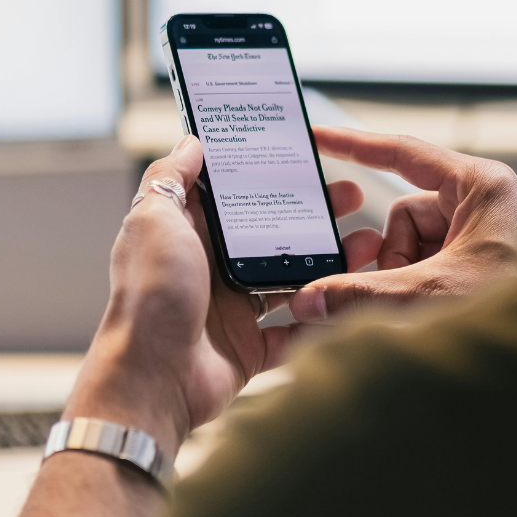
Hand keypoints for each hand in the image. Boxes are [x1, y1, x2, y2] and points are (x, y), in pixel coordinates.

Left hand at [64, 137, 372, 451]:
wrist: (151, 376)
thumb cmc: (149, 294)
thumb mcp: (153, 219)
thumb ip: (171, 177)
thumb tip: (191, 141)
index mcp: (190, 233)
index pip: (236, 195)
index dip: (268, 174)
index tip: (304, 156)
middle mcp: (212, 268)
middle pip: (273, 233)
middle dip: (313, 214)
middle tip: (350, 196)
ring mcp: (233, 309)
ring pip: (292, 280)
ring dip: (329, 263)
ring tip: (366, 245)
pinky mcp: (250, 348)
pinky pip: (296, 332)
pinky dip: (324, 319)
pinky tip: (354, 298)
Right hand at [290, 127, 516, 322]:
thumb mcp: (431, 295)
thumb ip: (363, 295)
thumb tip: (309, 301)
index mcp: (480, 186)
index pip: (403, 154)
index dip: (354, 145)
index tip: (318, 136)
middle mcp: (482, 205)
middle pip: (402, 218)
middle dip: (391, 260)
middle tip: (392, 292)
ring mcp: (482, 237)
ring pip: (412, 249)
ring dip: (406, 283)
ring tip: (425, 312)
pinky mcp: (482, 266)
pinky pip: (429, 269)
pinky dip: (421, 293)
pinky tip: (432, 317)